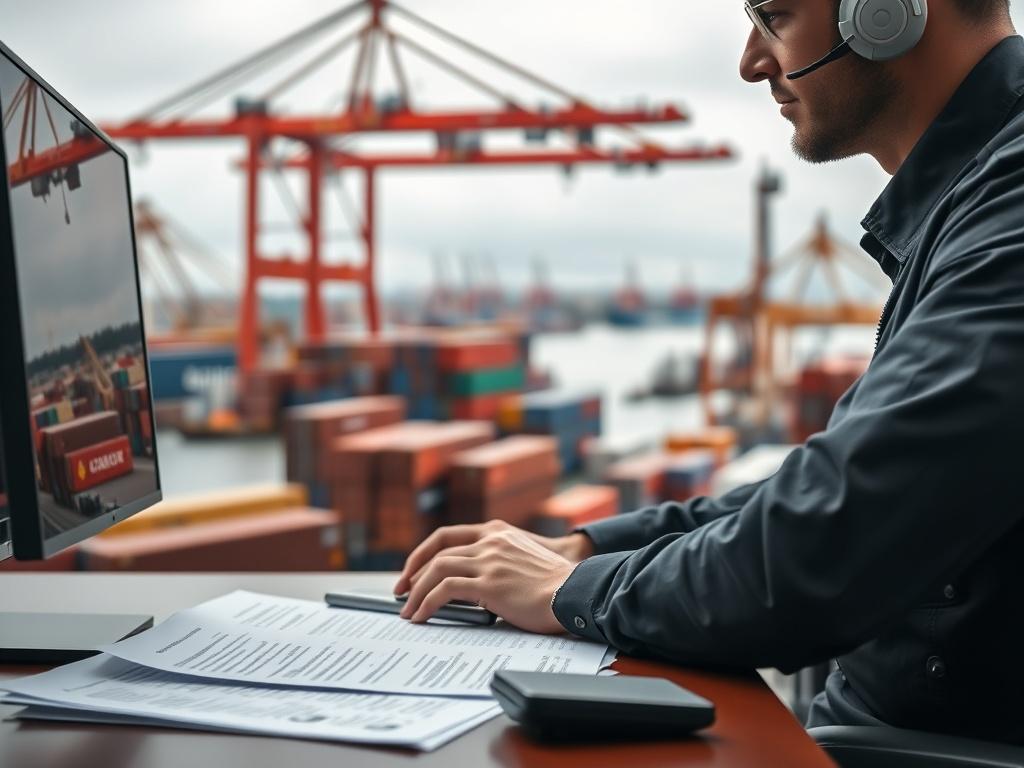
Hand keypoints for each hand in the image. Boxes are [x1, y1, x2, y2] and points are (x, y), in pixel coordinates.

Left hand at [396, 527, 576, 633]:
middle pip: (437, 552)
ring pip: (437, 569)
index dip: (423, 553)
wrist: (576, 592)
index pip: (447, 536)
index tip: (411, 571)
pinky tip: (423, 616)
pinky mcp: (490, 583)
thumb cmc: (554, 586)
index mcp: (497, 531)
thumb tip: (470, 588)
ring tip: (408, 612)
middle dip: (413, 575)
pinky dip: (428, 603)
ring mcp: (489, 560)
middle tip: (401, 593)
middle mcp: (490, 541)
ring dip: (416, 592)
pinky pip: (446, 590)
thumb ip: (498, 562)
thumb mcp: (522, 561)